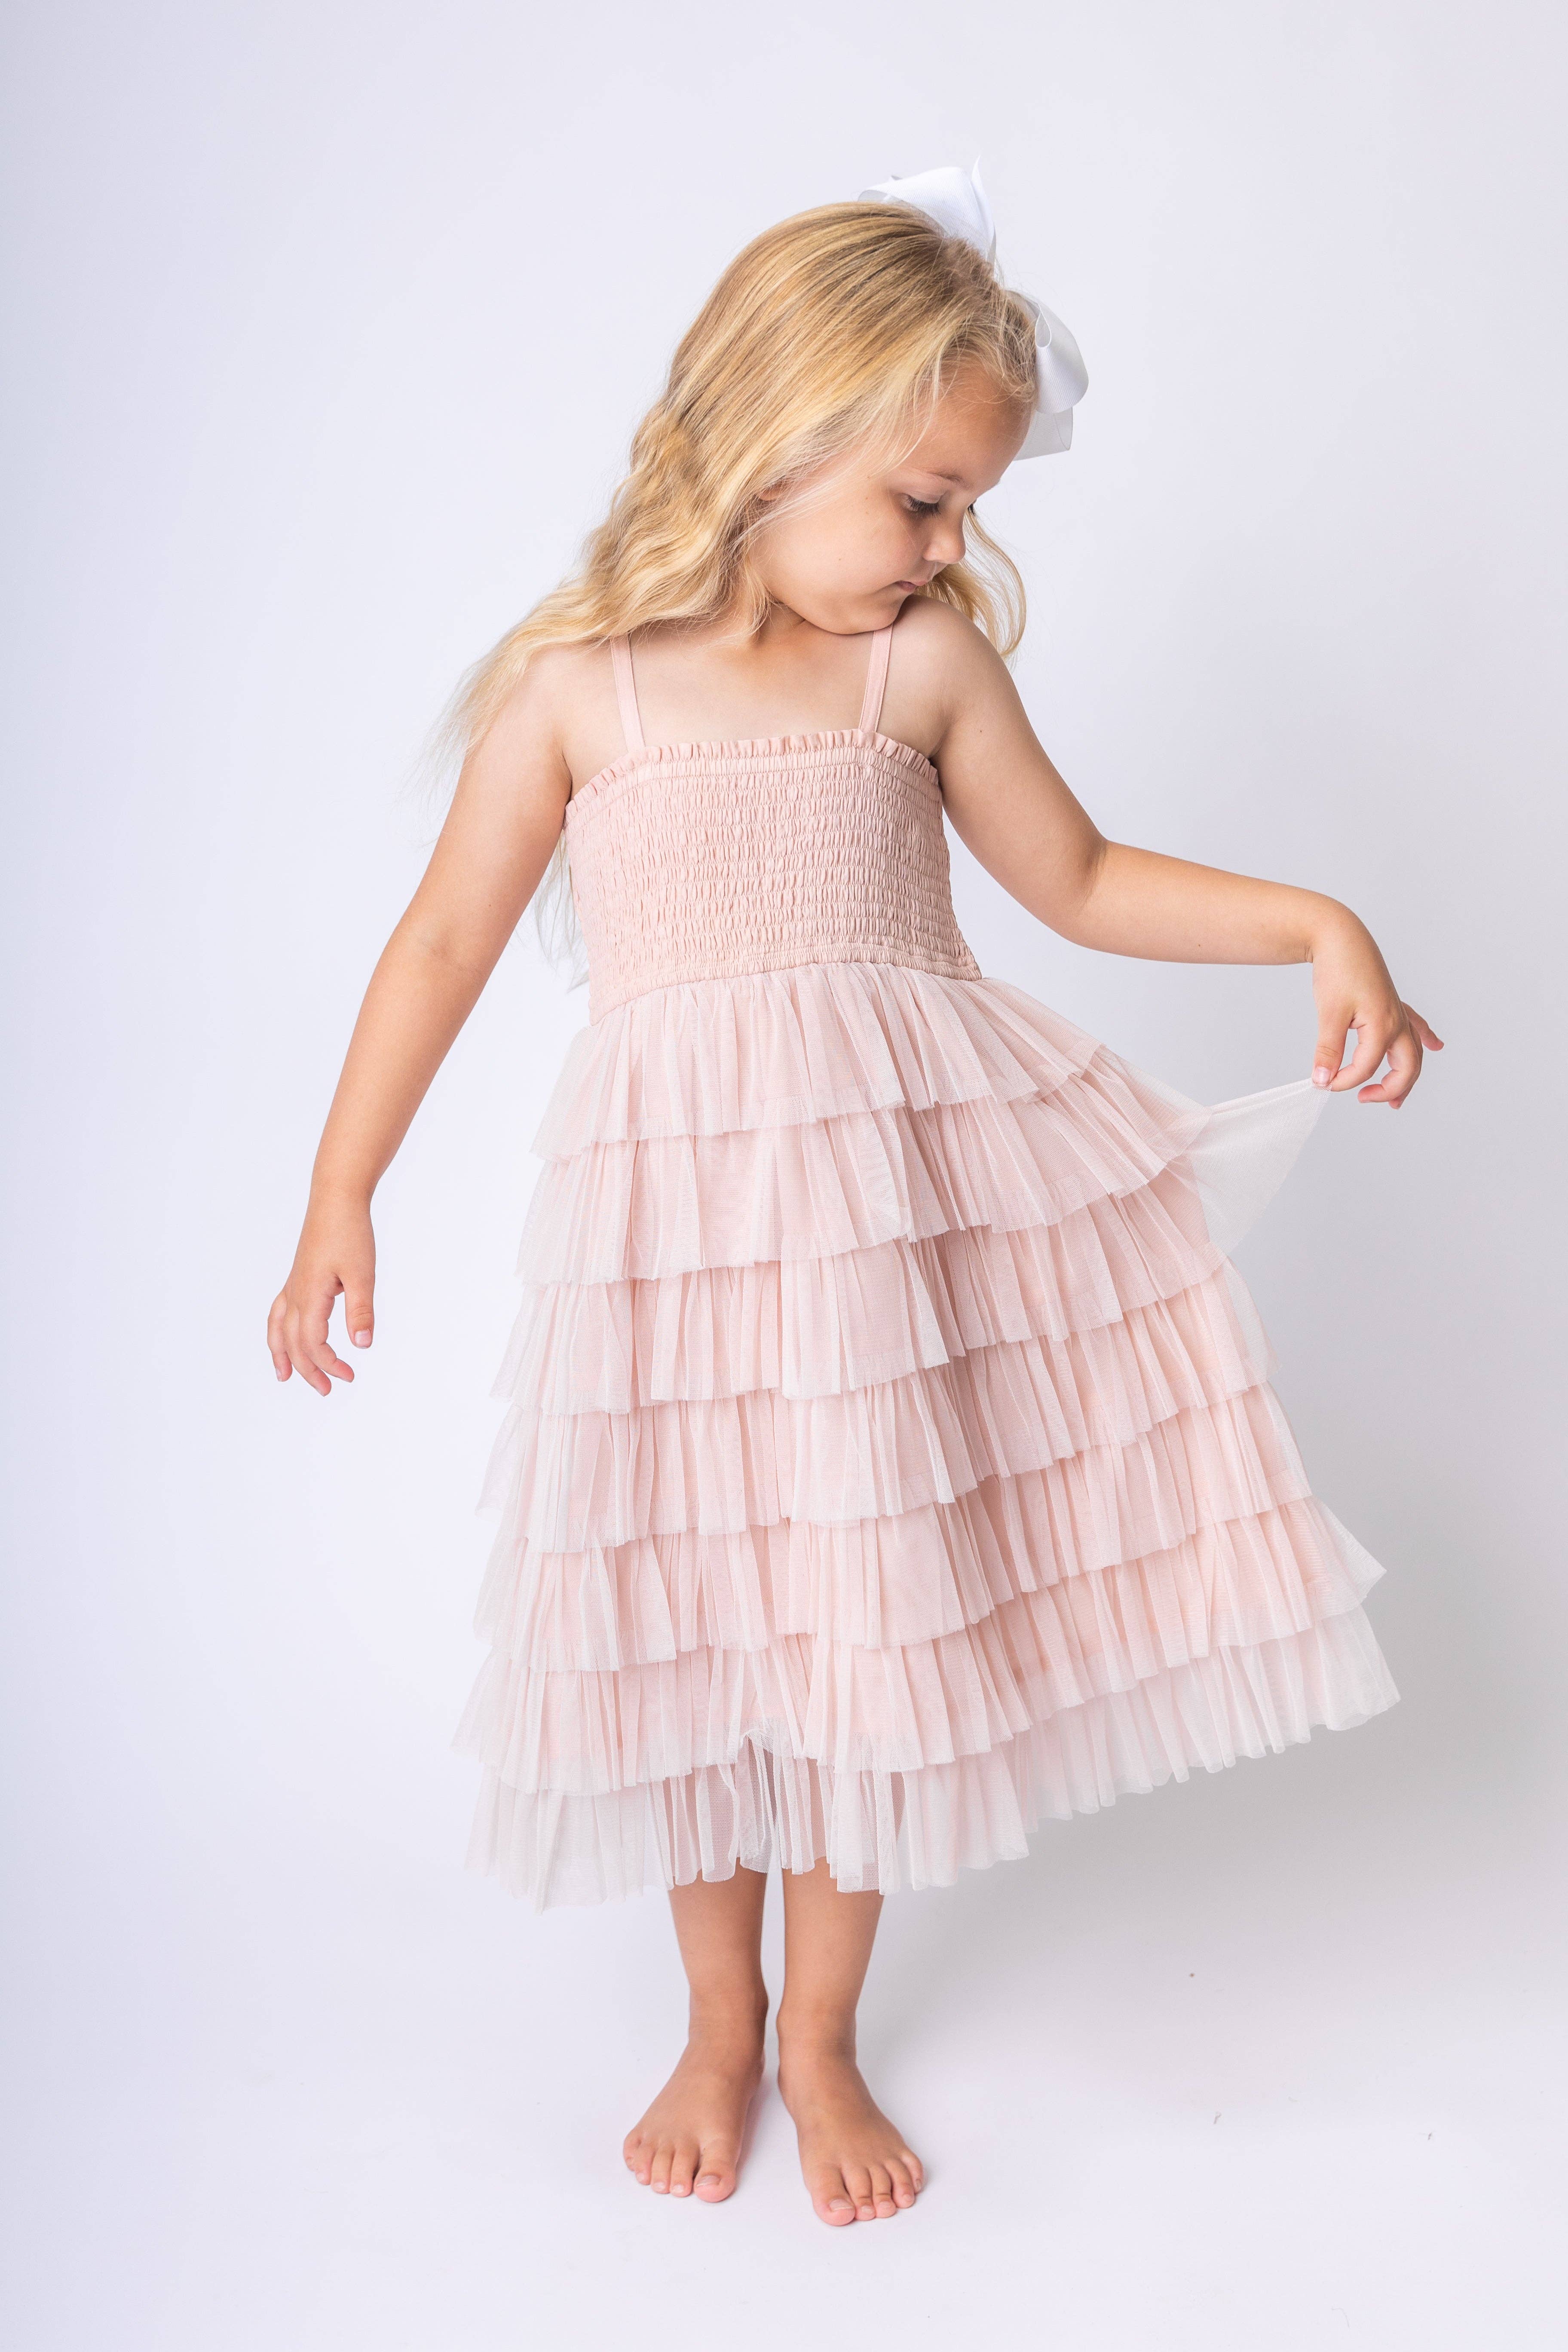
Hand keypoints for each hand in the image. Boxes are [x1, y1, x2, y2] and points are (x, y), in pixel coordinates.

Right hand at [267, 1197, 376, 1394]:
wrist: (336, 1199)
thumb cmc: (350, 1232)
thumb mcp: (363, 1273)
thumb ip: (361, 1311)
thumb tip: (361, 1346)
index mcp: (310, 1295)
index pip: (313, 1343)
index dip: (329, 1364)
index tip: (350, 1375)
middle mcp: (295, 1293)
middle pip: (294, 1342)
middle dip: (309, 1369)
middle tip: (329, 1389)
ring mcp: (293, 1284)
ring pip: (279, 1328)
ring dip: (282, 1354)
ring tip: (284, 1377)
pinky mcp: (297, 1276)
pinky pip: (279, 1311)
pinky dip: (279, 1331)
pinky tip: (286, 1337)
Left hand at [1311, 915, 1443, 1106]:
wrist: (1341, 936)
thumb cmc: (1338, 969)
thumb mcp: (1329, 1013)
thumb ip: (1328, 1050)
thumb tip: (1322, 1080)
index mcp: (1383, 1025)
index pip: (1367, 1068)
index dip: (1344, 1081)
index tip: (1322, 1083)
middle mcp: (1396, 1021)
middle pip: (1406, 1068)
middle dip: (1390, 1089)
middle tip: (1365, 1100)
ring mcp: (1397, 1012)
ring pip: (1412, 1052)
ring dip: (1407, 1076)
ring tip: (1396, 1100)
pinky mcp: (1392, 1003)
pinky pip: (1415, 1025)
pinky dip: (1424, 1038)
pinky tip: (1435, 1046)